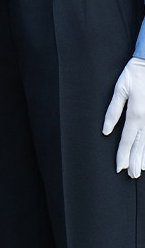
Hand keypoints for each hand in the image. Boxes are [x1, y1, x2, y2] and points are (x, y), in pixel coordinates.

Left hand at [103, 56, 144, 176]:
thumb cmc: (135, 73)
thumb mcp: (120, 89)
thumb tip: (105, 130)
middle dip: (135, 161)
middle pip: (141, 145)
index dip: (122, 155)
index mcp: (135, 113)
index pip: (127, 140)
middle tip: (131, 175)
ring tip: (141, 169)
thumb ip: (113, 111)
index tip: (119, 167)